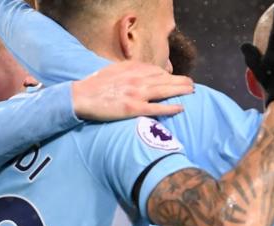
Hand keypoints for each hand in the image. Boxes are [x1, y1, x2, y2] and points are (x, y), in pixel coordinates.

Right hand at [71, 61, 193, 120]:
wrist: (82, 96)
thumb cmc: (95, 85)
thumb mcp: (113, 70)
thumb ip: (129, 70)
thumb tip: (141, 73)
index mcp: (131, 69)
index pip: (156, 70)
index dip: (169, 75)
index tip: (176, 78)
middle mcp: (136, 79)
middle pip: (165, 79)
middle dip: (180, 81)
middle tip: (192, 84)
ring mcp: (136, 93)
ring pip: (164, 90)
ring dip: (181, 90)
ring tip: (192, 91)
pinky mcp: (134, 108)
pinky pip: (156, 108)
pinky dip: (170, 107)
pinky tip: (181, 108)